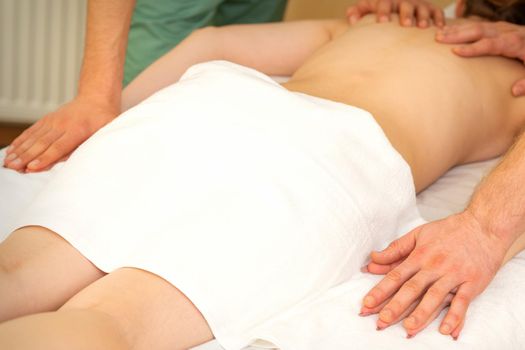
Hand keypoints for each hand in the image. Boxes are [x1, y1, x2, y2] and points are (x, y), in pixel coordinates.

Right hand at [3, 97, 117, 171]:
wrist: (96, 99)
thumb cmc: (103, 119)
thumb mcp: (104, 132)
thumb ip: (91, 145)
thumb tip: (76, 162)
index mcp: (78, 130)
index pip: (58, 147)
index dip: (44, 158)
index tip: (31, 168)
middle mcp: (62, 125)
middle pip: (42, 143)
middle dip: (26, 157)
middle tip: (13, 168)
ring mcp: (53, 121)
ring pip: (34, 137)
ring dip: (20, 150)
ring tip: (8, 162)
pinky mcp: (47, 120)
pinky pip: (32, 131)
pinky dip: (21, 141)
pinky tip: (12, 150)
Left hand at [346, 0, 444, 27]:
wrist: (395, 3)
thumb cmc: (378, 10)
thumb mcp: (366, 8)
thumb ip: (356, 12)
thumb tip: (351, 20)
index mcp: (387, 0)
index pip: (384, 3)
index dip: (383, 11)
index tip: (382, 22)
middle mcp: (404, 1)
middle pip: (406, 5)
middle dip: (406, 14)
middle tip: (405, 24)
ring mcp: (418, 4)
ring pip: (423, 8)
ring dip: (424, 17)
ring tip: (423, 27)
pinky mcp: (430, 9)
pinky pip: (437, 12)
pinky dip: (439, 19)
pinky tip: (440, 28)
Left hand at [360, 211, 507, 338]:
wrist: (483, 226)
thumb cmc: (449, 231)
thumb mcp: (418, 234)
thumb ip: (395, 249)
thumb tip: (372, 260)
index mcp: (420, 256)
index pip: (396, 276)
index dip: (380, 290)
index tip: (367, 303)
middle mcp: (434, 267)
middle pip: (412, 289)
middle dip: (395, 306)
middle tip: (381, 321)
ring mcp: (453, 275)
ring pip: (435, 297)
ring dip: (421, 314)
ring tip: (408, 328)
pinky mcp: (472, 283)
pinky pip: (462, 302)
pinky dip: (455, 317)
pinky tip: (446, 330)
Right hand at [436, 21, 524, 95]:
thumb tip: (514, 91)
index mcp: (514, 43)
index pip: (490, 44)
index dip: (472, 48)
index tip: (455, 52)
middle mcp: (507, 32)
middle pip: (479, 30)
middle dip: (457, 34)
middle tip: (439, 39)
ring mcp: (502, 27)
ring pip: (477, 25)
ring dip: (457, 30)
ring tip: (438, 35)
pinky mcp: (499, 27)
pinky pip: (479, 25)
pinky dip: (463, 27)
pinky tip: (450, 31)